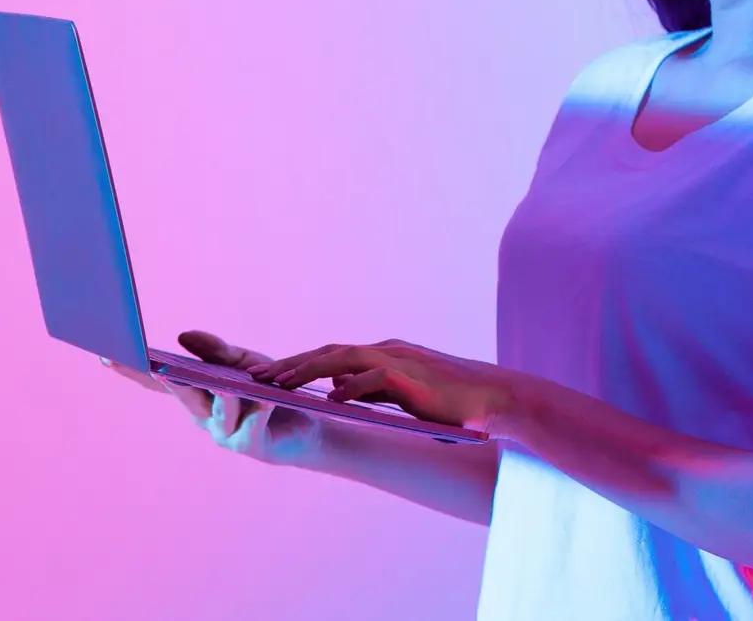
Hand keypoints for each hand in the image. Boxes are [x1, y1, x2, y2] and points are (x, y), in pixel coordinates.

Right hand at [101, 330, 328, 467]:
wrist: (308, 426)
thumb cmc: (270, 391)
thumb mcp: (245, 364)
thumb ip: (217, 352)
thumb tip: (182, 335)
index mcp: (197, 394)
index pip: (161, 380)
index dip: (135, 370)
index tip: (108, 354)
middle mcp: (204, 416)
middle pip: (183, 395)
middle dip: (167, 381)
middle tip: (154, 366)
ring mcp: (225, 433)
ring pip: (218, 413)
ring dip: (219, 398)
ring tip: (223, 385)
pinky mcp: (252, 445)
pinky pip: (252, 428)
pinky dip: (257, 414)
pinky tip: (265, 401)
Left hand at [249, 339, 520, 434]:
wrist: (494, 400)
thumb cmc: (453, 402)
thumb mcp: (404, 394)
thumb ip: (375, 390)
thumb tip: (340, 391)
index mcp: (385, 355)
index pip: (333, 356)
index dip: (299, 364)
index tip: (270, 376)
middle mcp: (388, 351)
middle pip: (329, 352)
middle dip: (291, 363)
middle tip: (259, 376)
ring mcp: (400, 361)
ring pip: (343, 358)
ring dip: (307, 369)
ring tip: (279, 383)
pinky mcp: (413, 377)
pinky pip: (375, 378)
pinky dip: (352, 385)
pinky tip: (332, 398)